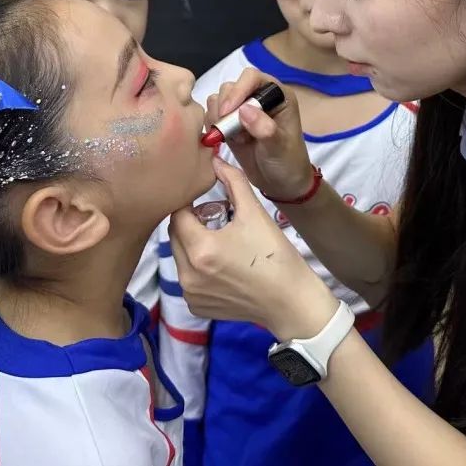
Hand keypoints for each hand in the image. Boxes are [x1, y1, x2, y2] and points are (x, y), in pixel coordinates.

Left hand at [169, 157, 337, 340]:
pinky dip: (197, 267)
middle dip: (190, 223)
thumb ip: (233, 181)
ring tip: (220, 241)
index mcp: (200, 248)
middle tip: (215, 218)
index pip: (178, 214)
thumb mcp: (255, 213)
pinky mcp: (196, 306)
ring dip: (192, 244)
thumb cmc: (275, 255)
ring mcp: (191, 293)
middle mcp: (188, 274)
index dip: (190, 203)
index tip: (206, 200)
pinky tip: (221, 266)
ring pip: (179, 256)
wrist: (291, 301)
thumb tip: (215, 159)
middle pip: (174, 236)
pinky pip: (187, 278)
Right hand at [206, 68, 317, 200]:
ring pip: (219, 99)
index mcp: (277, 95)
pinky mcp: (231, 124)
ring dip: (218, 117)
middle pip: (231, 87)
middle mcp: (258, 97)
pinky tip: (223, 140)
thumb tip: (244, 110)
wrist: (280, 184)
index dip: (238, 90)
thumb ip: (264, 129)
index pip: (252, 77)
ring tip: (229, 137)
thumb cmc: (288, 162)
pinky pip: (213, 115)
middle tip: (228, 131)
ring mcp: (243, 110)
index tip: (228, 111)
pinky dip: (213, 125)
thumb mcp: (279, 147)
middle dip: (225, 107)